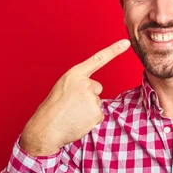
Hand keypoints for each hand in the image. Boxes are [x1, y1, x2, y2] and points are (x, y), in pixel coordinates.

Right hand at [20, 39, 130, 156]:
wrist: (46, 129)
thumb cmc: (53, 109)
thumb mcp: (63, 88)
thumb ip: (79, 84)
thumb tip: (93, 91)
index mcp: (74, 75)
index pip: (97, 60)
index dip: (113, 51)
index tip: (126, 43)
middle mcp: (85, 84)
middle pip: (97, 88)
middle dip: (88, 96)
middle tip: (72, 105)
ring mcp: (92, 98)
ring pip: (96, 102)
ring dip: (87, 109)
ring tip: (72, 114)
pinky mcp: (96, 113)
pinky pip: (98, 115)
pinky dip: (90, 120)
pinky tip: (78, 121)